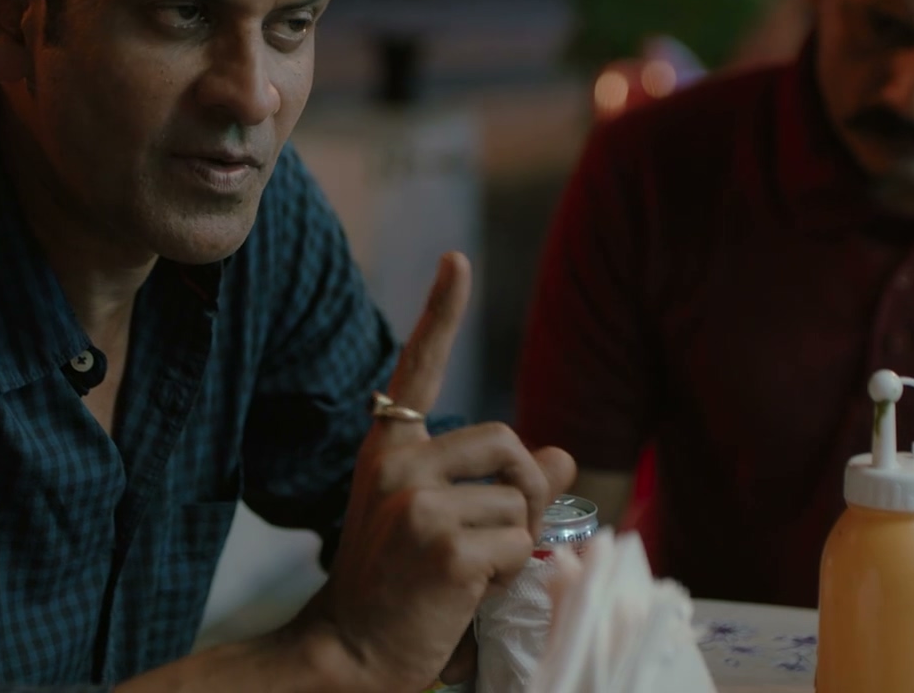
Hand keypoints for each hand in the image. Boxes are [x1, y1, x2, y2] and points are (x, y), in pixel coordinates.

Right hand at [301, 253, 575, 692]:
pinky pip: (519, 544)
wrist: (350, 652)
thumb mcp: (438, 521)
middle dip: (530, 489)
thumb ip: (495, 484)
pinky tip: (471, 593)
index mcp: (389, 449)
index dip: (441, 312)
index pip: (418, 368)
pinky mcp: (443, 544)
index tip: (457, 261)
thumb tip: (562, 453)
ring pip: (519, 501)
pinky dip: (513, 574)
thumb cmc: (396, 587)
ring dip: (518, 542)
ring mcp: (417, 502)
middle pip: (507, 443)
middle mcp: (398, 464)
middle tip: (514, 533)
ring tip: (476, 572)